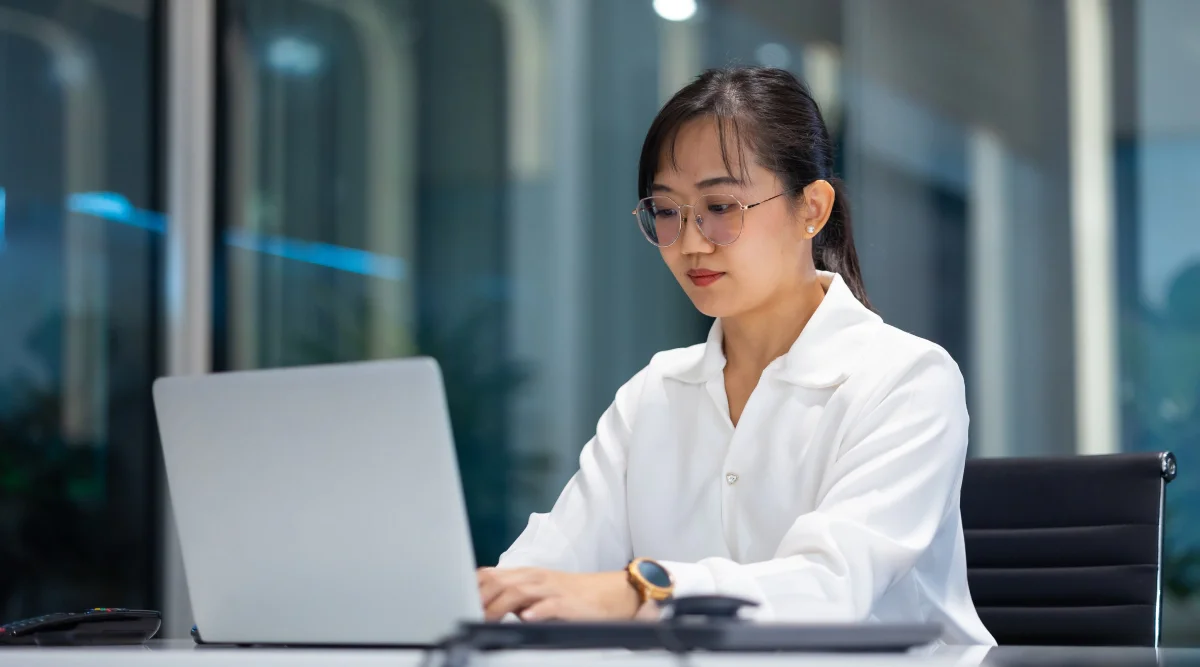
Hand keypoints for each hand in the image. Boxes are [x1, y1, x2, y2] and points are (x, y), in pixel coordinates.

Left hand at [476, 567, 639, 621]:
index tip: (454, 602)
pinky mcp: (568, 603)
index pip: (490, 576)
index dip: (470, 588)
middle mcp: (535, 578)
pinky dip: (537, 611)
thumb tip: (485, 606)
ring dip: (500, 606)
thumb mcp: (538, 594)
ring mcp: (551, 589)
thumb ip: (513, 597)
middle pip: (499, 582)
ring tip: (486, 619)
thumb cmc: (573, 596)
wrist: (611, 593)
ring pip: (519, 592)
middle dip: (479, 598)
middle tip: (464, 614)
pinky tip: (526, 618)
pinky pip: (550, 605)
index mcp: (525, 576)